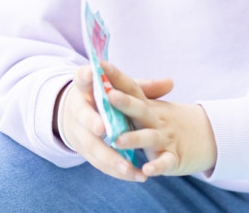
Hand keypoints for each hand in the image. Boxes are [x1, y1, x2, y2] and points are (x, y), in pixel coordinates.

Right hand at [57, 64, 173, 181]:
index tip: (92, 72)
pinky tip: (134, 175)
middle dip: (92, 122)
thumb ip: (142, 87)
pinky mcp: (85, 150)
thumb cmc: (105, 99)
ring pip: (92, 145)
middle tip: (103, 128)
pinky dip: (115, 170)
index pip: (82, 77)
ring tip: (127, 167)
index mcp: (86, 87)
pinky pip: (98, 162)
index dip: (86, 75)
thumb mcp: (119, 89)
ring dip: (108, 156)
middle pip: (83, 115)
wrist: (78, 116)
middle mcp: (79, 108)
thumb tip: (170, 83)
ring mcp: (80, 131)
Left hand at [101, 61, 217, 177]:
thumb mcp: (152, 105)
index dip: (117, 76)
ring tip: (117, 140)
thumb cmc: (168, 120)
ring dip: (133, 138)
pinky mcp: (174, 158)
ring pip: (149, 137)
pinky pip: (165, 162)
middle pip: (140, 109)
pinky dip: (157, 166)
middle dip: (124, 103)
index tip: (100, 63)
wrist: (208, 135)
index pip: (132, 87)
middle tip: (109, 95)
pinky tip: (147, 171)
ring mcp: (165, 138)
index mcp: (147, 105)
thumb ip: (132, 94)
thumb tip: (108, 71)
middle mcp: (155, 120)